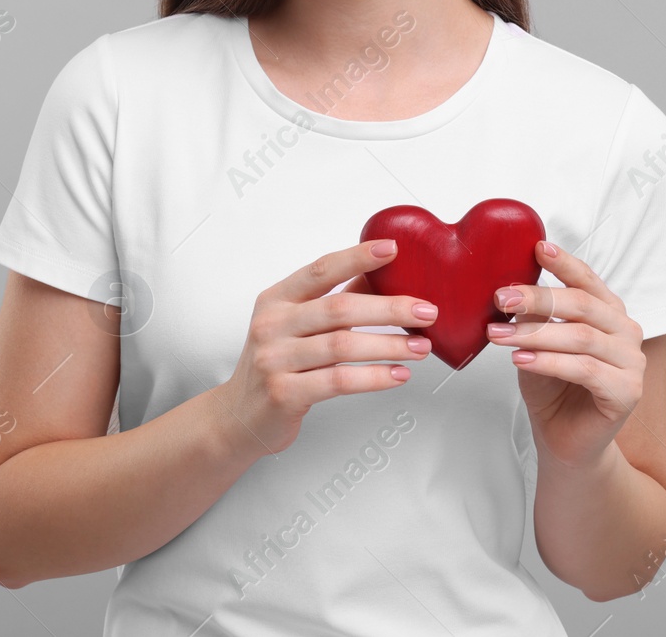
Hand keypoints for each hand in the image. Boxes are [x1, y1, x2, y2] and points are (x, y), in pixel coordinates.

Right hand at [215, 239, 438, 457]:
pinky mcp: (285, 393)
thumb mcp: (295, 325)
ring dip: (389, 345)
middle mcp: (272, 325)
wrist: (239, 416)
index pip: (321, 270)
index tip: (392, 249)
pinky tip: (398, 374)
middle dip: (390, 308)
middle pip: (340, 308)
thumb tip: (383, 277)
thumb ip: (334, 301)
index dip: (357, 257)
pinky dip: (374, 377)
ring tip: (421, 346)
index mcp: (277, 299)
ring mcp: (275, 359)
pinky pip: (339, 381)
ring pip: (343, 346)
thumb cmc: (276, 364)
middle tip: (426, 311)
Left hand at [486, 241, 645, 467]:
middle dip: (539, 298)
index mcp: (609, 312)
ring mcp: (632, 362)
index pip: (587, 280)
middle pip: (583, 306)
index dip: (564, 263)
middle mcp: (626, 332)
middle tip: (502, 298)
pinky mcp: (628, 392)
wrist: (564, 440)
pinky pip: (585, 369)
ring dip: (536, 334)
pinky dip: (549, 362)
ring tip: (499, 335)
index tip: (537, 248)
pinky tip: (521, 360)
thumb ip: (534, 317)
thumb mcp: (535, 344)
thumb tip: (515, 289)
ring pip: (582, 337)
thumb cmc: (551, 388)